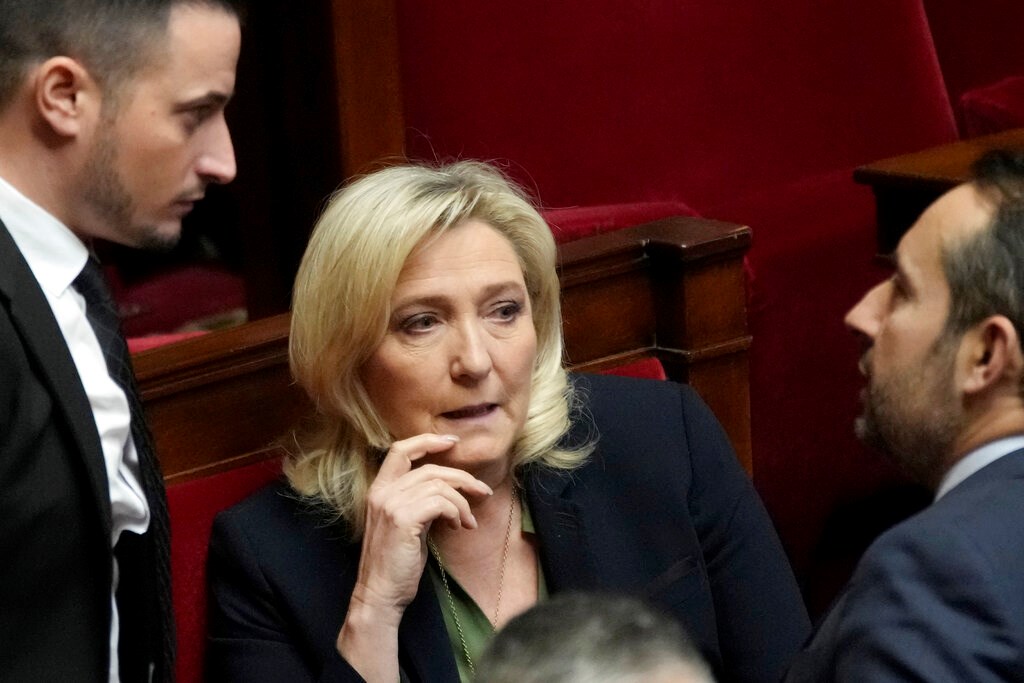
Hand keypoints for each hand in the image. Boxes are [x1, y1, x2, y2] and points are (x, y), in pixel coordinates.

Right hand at [349, 433, 492, 621]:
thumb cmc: (396, 564)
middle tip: (482, 492)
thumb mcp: (406, 525)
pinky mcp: (403, 519)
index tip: (452, 442)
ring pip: (439, 485)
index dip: (427, 441)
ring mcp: (391, 505)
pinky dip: (456, 512)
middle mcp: (382, 493)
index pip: (400, 450)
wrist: (380, 595)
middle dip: (462, 478)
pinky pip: (440, 502)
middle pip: (430, 469)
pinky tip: (459, 527)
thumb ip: (418, 503)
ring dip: (462, 502)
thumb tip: (449, 491)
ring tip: (467, 521)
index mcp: (379, 490)